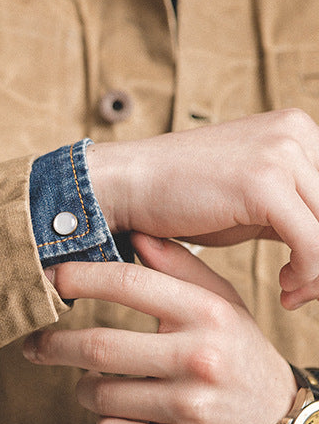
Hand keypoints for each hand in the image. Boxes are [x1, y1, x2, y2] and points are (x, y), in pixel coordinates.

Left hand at [23, 234, 296, 423]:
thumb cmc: (240, 357)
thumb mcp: (223, 306)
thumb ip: (181, 269)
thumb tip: (136, 235)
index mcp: (207, 314)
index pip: (128, 284)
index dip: (78, 278)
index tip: (48, 279)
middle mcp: (200, 358)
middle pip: (97, 346)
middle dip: (54, 345)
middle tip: (34, 345)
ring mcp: (191, 408)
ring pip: (97, 394)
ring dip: (86, 389)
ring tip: (100, 385)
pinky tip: (125, 417)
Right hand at [86, 109, 318, 307]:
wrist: (124, 184)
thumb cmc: (177, 197)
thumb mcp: (249, 201)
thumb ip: (291, 213)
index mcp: (297, 130)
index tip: (310, 274)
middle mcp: (296, 133)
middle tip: (306, 292)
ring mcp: (282, 153)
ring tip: (295, 293)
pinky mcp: (264, 183)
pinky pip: (312, 241)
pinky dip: (307, 274)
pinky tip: (284, 287)